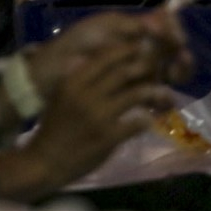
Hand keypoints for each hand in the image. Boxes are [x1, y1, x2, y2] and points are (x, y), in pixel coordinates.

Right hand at [19, 40, 177, 188]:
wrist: (45, 161)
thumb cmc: (54, 127)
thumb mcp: (61, 96)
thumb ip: (77, 78)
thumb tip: (91, 58)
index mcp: (73, 81)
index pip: (104, 57)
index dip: (126, 51)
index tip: (140, 49)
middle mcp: (86, 94)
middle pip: (123, 72)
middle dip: (145, 67)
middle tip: (158, 67)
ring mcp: (98, 116)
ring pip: (136, 94)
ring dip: (154, 92)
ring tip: (165, 93)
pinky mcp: (108, 137)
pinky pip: (136, 122)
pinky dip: (146, 119)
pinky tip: (149, 119)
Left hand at [27, 11, 192, 99]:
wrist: (55, 72)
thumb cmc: (78, 44)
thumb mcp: (104, 27)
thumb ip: (134, 24)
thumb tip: (162, 21)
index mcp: (137, 32)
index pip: (166, 28)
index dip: (174, 30)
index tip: (175, 36)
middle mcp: (144, 53)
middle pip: (174, 53)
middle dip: (180, 55)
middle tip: (181, 57)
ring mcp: (141, 76)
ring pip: (170, 76)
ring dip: (178, 73)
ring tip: (173, 75)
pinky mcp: (135, 98)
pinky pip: (157, 99)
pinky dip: (164, 98)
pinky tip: (163, 98)